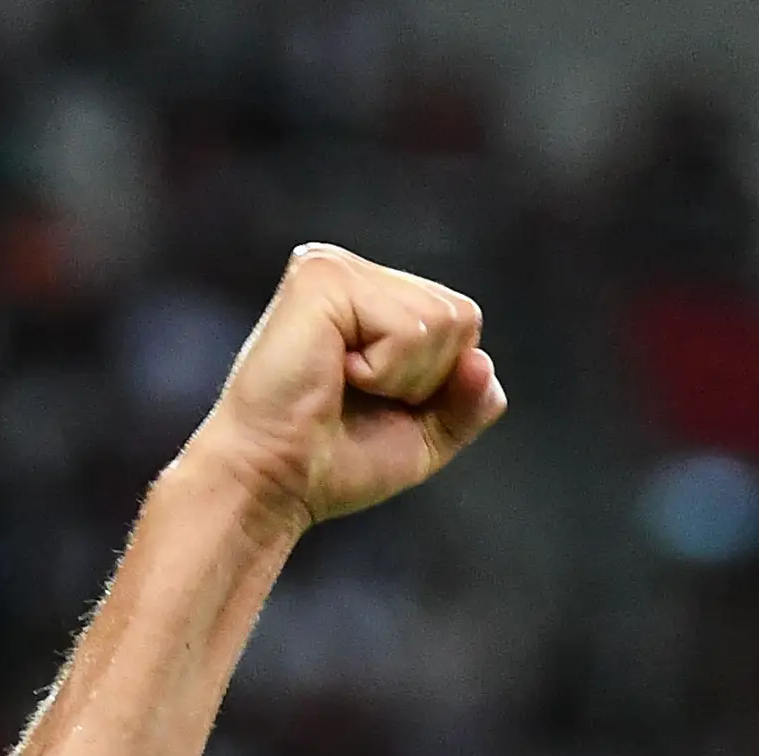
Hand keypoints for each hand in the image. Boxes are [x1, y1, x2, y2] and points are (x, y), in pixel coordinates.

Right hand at [180, 243, 506, 530]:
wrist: (275, 484)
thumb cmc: (332, 462)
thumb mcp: (424, 436)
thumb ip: (468, 402)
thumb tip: (483, 361)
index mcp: (373, 297)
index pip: (462, 323)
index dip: (440, 383)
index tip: (379, 402)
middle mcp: (352, 273)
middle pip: (461, 316)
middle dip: (427, 378)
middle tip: (360, 396)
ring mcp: (335, 268)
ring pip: (441, 320)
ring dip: (404, 377)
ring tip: (344, 384)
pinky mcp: (322, 277)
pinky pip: (409, 328)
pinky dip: (385, 371)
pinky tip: (335, 375)